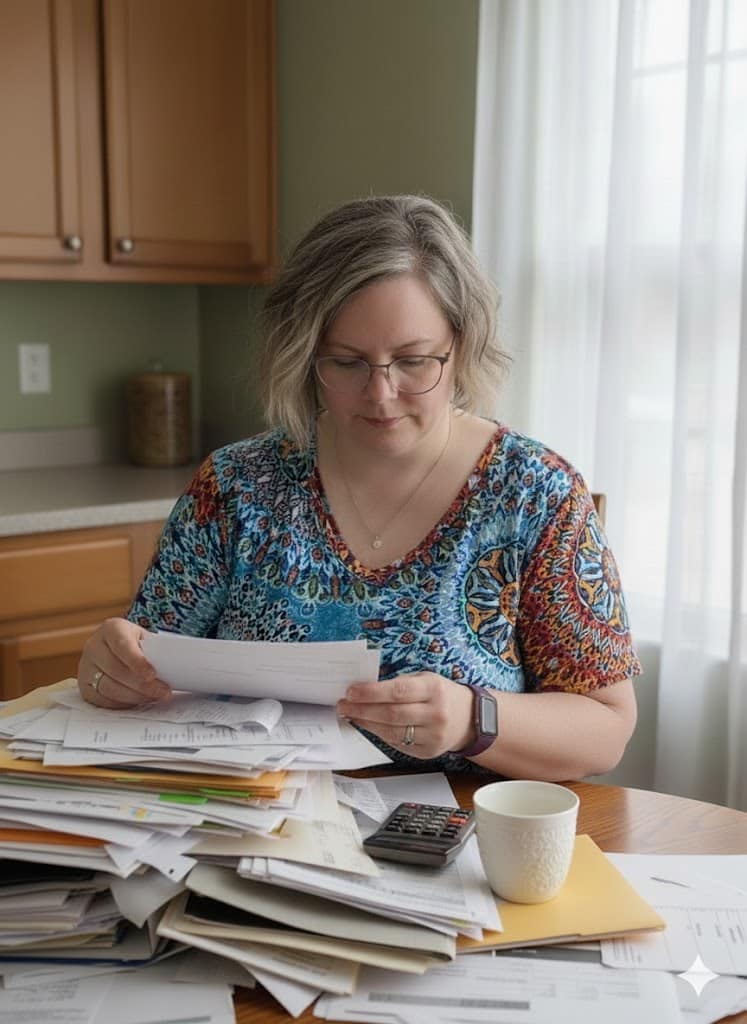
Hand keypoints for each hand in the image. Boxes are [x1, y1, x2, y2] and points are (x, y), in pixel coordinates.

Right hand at [77, 617, 170, 707]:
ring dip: (135, 696)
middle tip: (162, 691)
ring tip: (154, 697)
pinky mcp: (84, 686)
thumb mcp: (146, 639)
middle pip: (116, 670)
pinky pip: (103, 700)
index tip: (153, 674)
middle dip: (142, 685)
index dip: (137, 661)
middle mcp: (94, 646)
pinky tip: (138, 700)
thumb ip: (156, 651)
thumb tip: (178, 666)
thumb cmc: (136, 644)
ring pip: (109, 687)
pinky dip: (123, 703)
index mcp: (111, 628)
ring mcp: (86, 667)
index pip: (122, 645)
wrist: (116, 648)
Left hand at [337, 672, 474, 757]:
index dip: (371, 692)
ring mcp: (433, 736)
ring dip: (366, 723)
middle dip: (362, 709)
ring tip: (351, 715)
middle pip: (391, 714)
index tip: (351, 692)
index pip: (398, 691)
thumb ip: (399, 684)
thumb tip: (364, 690)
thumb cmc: (441, 695)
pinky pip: (397, 744)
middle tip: (344, 705)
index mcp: (434, 689)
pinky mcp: (428, 752)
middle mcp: (435, 714)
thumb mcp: (426, 679)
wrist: (469, 719)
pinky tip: (368, 726)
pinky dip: (379, 734)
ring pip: (392, 732)